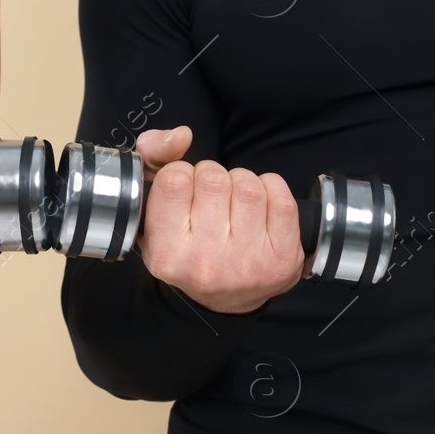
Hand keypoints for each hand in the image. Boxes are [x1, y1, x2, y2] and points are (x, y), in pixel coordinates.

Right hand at [134, 126, 303, 313]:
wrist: (225, 298)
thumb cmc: (187, 244)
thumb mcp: (155, 209)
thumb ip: (153, 159)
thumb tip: (180, 136)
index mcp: (166, 254)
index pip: (175, 180)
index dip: (181, 172)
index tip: (185, 189)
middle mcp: (205, 264)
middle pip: (213, 178)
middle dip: (213, 176)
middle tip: (212, 197)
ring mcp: (246, 264)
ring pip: (248, 185)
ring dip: (242, 182)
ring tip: (235, 202)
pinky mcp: (281, 261)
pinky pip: (281, 199)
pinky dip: (272, 189)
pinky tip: (261, 205)